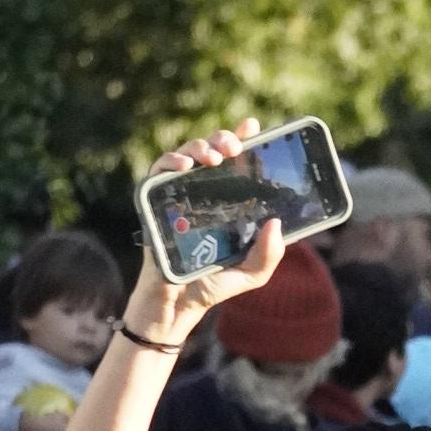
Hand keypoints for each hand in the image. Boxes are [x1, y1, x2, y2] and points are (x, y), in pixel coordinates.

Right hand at [129, 119, 281, 339]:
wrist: (177, 303)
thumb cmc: (211, 285)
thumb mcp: (250, 273)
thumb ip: (269, 254)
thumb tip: (276, 223)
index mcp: (227, 200)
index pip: (236, 163)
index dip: (243, 139)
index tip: (253, 127)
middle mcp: (203, 191)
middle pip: (213, 151)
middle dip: (223, 140)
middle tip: (233, 148)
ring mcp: (178, 193)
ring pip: (188, 154)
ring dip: (200, 147)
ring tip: (213, 157)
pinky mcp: (155, 200)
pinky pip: (159, 170)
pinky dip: (170, 161)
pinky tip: (183, 166)